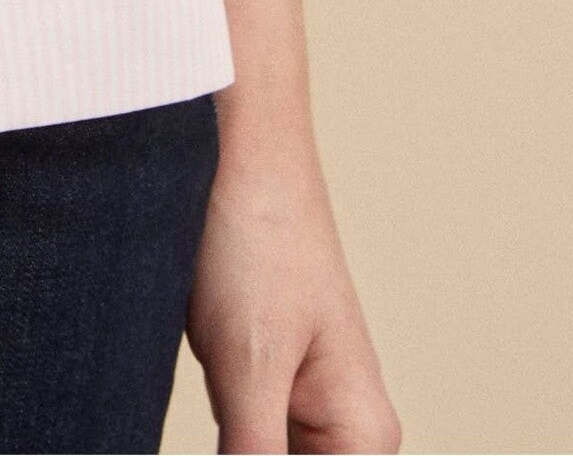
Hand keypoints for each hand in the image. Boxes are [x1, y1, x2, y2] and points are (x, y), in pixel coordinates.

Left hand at [187, 126, 400, 451]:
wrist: (235, 147)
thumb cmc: (255, 240)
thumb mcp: (248, 370)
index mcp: (364, 436)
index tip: (233, 444)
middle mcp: (345, 429)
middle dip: (241, 455)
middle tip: (221, 418)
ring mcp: (300, 404)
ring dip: (230, 446)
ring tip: (220, 395)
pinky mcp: (259, 381)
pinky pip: (244, 442)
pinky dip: (222, 440)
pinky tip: (208, 415)